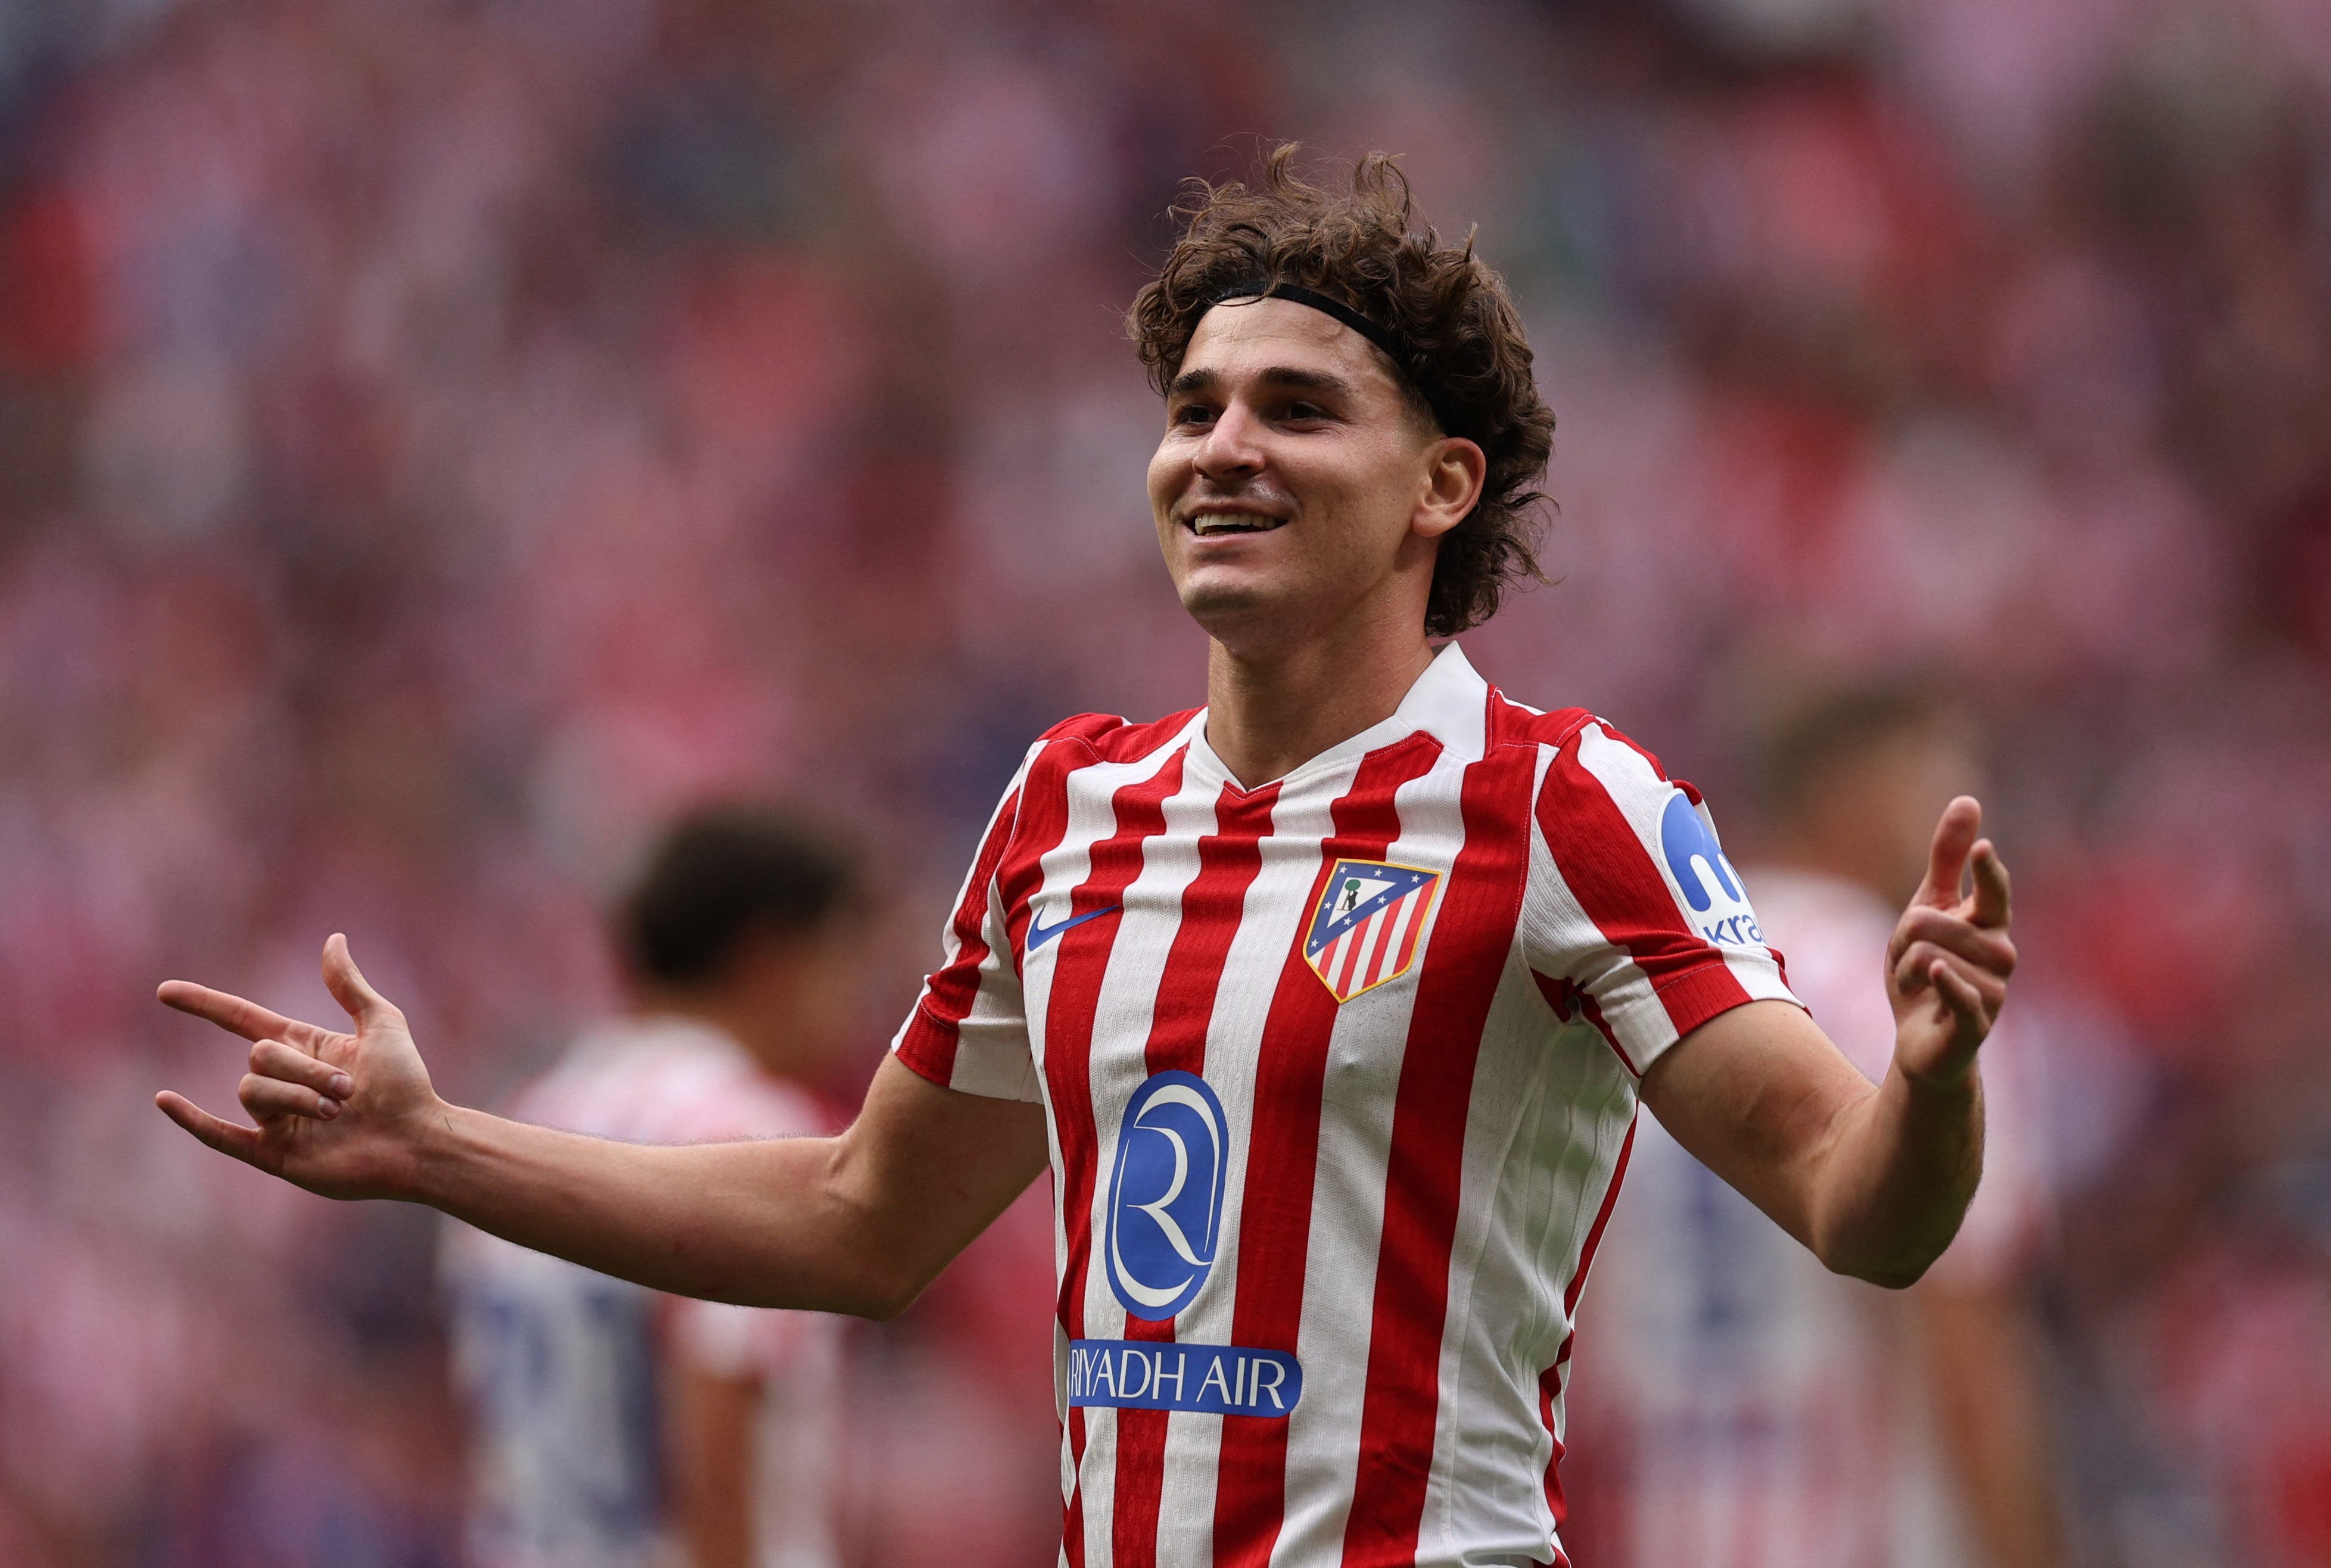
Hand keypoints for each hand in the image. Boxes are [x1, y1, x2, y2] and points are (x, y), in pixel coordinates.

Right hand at [155, 934, 442, 1200]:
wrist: (416, 1140)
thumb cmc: (407, 1084)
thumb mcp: (382, 1024)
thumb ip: (350, 986)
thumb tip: (333, 939)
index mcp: (304, 1048)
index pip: (242, 1019)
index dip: (205, 1004)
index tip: (165, 991)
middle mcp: (284, 1082)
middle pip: (259, 1056)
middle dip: (305, 1070)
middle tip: (349, 1090)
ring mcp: (275, 1119)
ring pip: (252, 1091)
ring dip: (297, 1097)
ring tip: (338, 1112)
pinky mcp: (273, 1153)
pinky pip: (220, 1136)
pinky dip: (191, 1120)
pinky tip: (165, 1100)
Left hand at [1886, 797, 2015, 1089]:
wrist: (1919, 1038)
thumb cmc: (1926, 969)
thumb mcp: (1927, 908)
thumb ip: (1947, 859)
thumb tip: (1968, 799)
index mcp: (1990, 924)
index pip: (1993, 891)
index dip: (1986, 871)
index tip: (1981, 849)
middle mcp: (2001, 953)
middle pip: (1932, 921)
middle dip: (1904, 936)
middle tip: (1910, 960)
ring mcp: (1994, 989)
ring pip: (1929, 954)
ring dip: (1907, 969)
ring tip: (1919, 985)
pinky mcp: (1978, 1021)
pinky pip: (1960, 992)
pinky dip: (1944, 982)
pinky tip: (1937, 973)